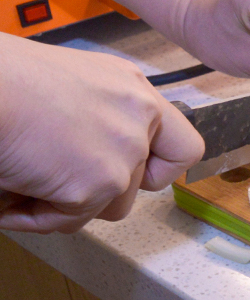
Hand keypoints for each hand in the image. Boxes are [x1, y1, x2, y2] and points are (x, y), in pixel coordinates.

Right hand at [0, 36, 203, 233]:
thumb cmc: (4, 79)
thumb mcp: (69, 85)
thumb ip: (99, 118)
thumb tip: (92, 156)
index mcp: (132, 90)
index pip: (181, 146)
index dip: (159, 169)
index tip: (138, 176)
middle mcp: (138, 118)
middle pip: (137, 185)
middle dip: (94, 190)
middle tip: (53, 177)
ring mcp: (124, 152)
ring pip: (108, 207)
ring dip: (66, 204)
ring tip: (24, 182)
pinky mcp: (98, 183)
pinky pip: (70, 220)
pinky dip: (35, 216)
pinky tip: (10, 193)